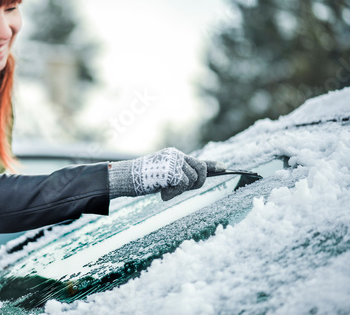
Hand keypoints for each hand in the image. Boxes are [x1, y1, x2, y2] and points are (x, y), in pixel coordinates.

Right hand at [109, 148, 223, 200]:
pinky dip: (174, 193)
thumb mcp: (162, 175)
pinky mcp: (172, 170)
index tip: (225, 168)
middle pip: (201, 170)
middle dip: (197, 183)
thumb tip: (193, 181)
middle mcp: (176, 155)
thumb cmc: (140, 180)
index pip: (197, 160)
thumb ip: (177, 175)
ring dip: (180, 190)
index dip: (212, 165)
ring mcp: (174, 161)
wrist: (125, 178)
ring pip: (192, 180)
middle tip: (178, 190)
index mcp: (174, 155)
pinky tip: (162, 193)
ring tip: (164, 190)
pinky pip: (184, 185)